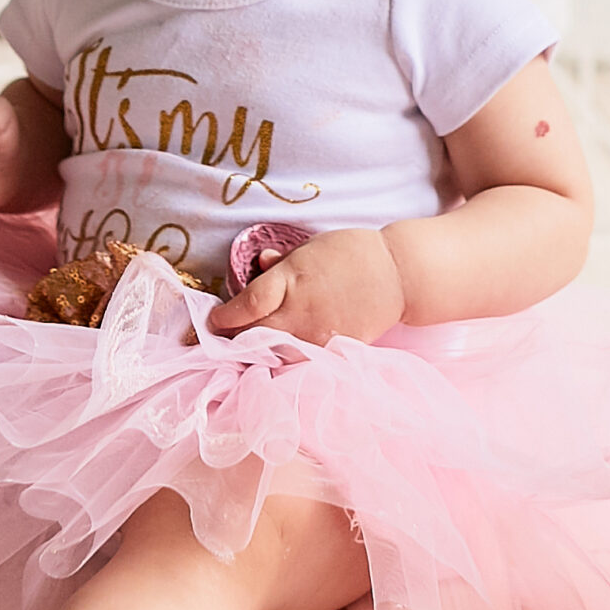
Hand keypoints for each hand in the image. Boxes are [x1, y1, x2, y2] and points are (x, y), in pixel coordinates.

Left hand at [207, 229, 404, 346]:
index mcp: (291, 281)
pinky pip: (297, 360)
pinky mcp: (331, 351)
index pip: (246, 305)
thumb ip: (281, 264)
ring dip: (253, 353)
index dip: (223, 316)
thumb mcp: (311, 248)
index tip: (212, 318)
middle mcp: (299, 312)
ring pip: (272, 353)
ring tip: (238, 353)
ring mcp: (315, 336)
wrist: (398, 276)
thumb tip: (257, 266)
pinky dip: (280, 361)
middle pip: (252, 335)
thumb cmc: (352, 253)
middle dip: (230, 339)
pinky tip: (271, 361)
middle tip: (217, 340)